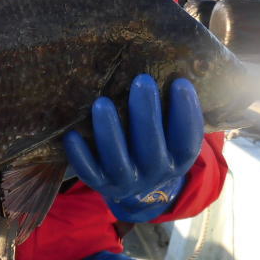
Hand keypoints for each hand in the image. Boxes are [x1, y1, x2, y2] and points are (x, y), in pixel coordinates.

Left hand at [63, 76, 203, 221]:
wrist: (141, 192)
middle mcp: (154, 173)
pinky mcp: (101, 184)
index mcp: (177, 161)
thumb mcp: (172, 136)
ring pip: (117, 160)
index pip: (187, 141)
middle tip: (142, 80)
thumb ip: (172, 113)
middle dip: (146, 114)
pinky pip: (89, 172)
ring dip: (109, 131)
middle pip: (151, 147)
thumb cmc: (158, 146)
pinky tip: (72, 134)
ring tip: (102, 103)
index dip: (186, 113)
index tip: (180, 83)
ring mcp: (127, 181)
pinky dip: (80, 155)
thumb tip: (172, 67)